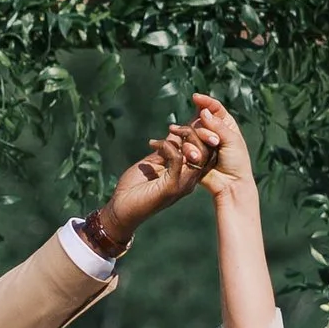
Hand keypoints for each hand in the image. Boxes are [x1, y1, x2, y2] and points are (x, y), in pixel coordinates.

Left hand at [102, 116, 212, 241]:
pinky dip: (168, 147)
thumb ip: (168, 149)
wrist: (120, 209)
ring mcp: (183, 184)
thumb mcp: (154, 162)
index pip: (207, 149)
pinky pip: (178, 160)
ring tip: (172, 130)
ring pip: (199, 155)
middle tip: (177, 125)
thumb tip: (176, 131)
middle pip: (209, 150)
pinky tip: (155, 144)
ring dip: (187, 137)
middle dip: (198, 131)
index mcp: (188, 173)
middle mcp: (190, 179)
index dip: (203, 131)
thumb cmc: (135, 187)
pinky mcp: (171, 188)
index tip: (191, 117)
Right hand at [187, 93, 258, 202]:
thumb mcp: (231, 141)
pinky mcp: (193, 153)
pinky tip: (190, 154)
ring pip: (191, 132)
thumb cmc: (236, 162)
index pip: (214, 108)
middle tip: (215, 142)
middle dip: (204, 130)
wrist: (230, 184)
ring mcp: (202, 142)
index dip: (205, 101)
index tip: (196, 98)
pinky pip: (185, 145)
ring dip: (196, 141)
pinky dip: (188, 148)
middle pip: (200, 120)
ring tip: (201, 154)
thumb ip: (217, 126)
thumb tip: (203, 112)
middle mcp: (213, 131)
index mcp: (226, 125)